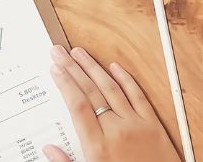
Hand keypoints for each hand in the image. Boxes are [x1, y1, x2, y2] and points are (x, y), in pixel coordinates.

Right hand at [43, 45, 181, 161]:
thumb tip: (49, 149)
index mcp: (97, 147)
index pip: (77, 105)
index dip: (64, 83)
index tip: (55, 69)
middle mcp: (116, 131)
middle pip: (90, 92)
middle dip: (72, 68)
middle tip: (60, 52)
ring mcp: (136, 125)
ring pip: (111, 88)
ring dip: (93, 68)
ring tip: (80, 53)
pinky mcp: (153, 125)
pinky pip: (138, 96)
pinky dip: (126, 79)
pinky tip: (115, 67)